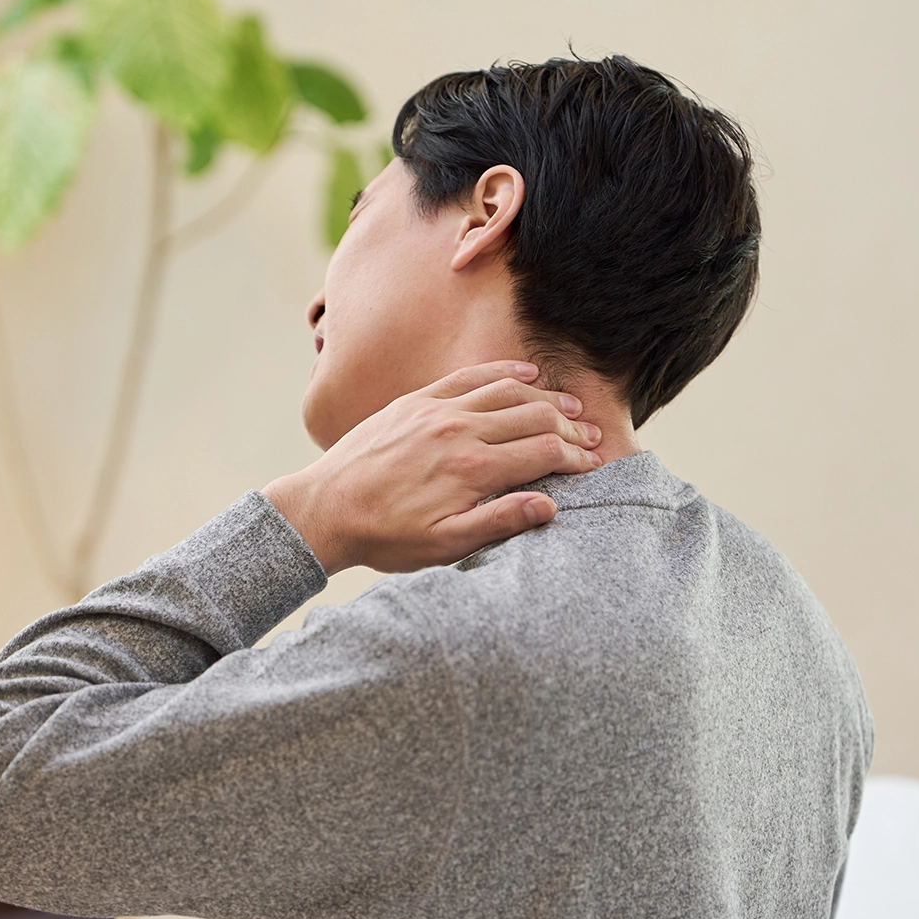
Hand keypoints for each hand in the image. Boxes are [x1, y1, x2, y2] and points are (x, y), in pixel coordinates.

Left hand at [263, 360, 602, 574]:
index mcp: (472, 469)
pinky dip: (502, 373)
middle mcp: (459, 431)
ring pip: (507, 392)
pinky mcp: (416, 401)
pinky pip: (468, 377)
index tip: (594, 464)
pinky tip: (525, 375)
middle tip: (594, 436)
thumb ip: (498, 523)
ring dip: (545, 397)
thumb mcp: (443, 545)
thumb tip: (549, 507)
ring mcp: (437, 410)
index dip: (577, 457)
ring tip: (572, 407)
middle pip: (534, 416)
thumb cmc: (384, 536)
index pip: (544, 452)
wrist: (324, 508)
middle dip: (571, 426)